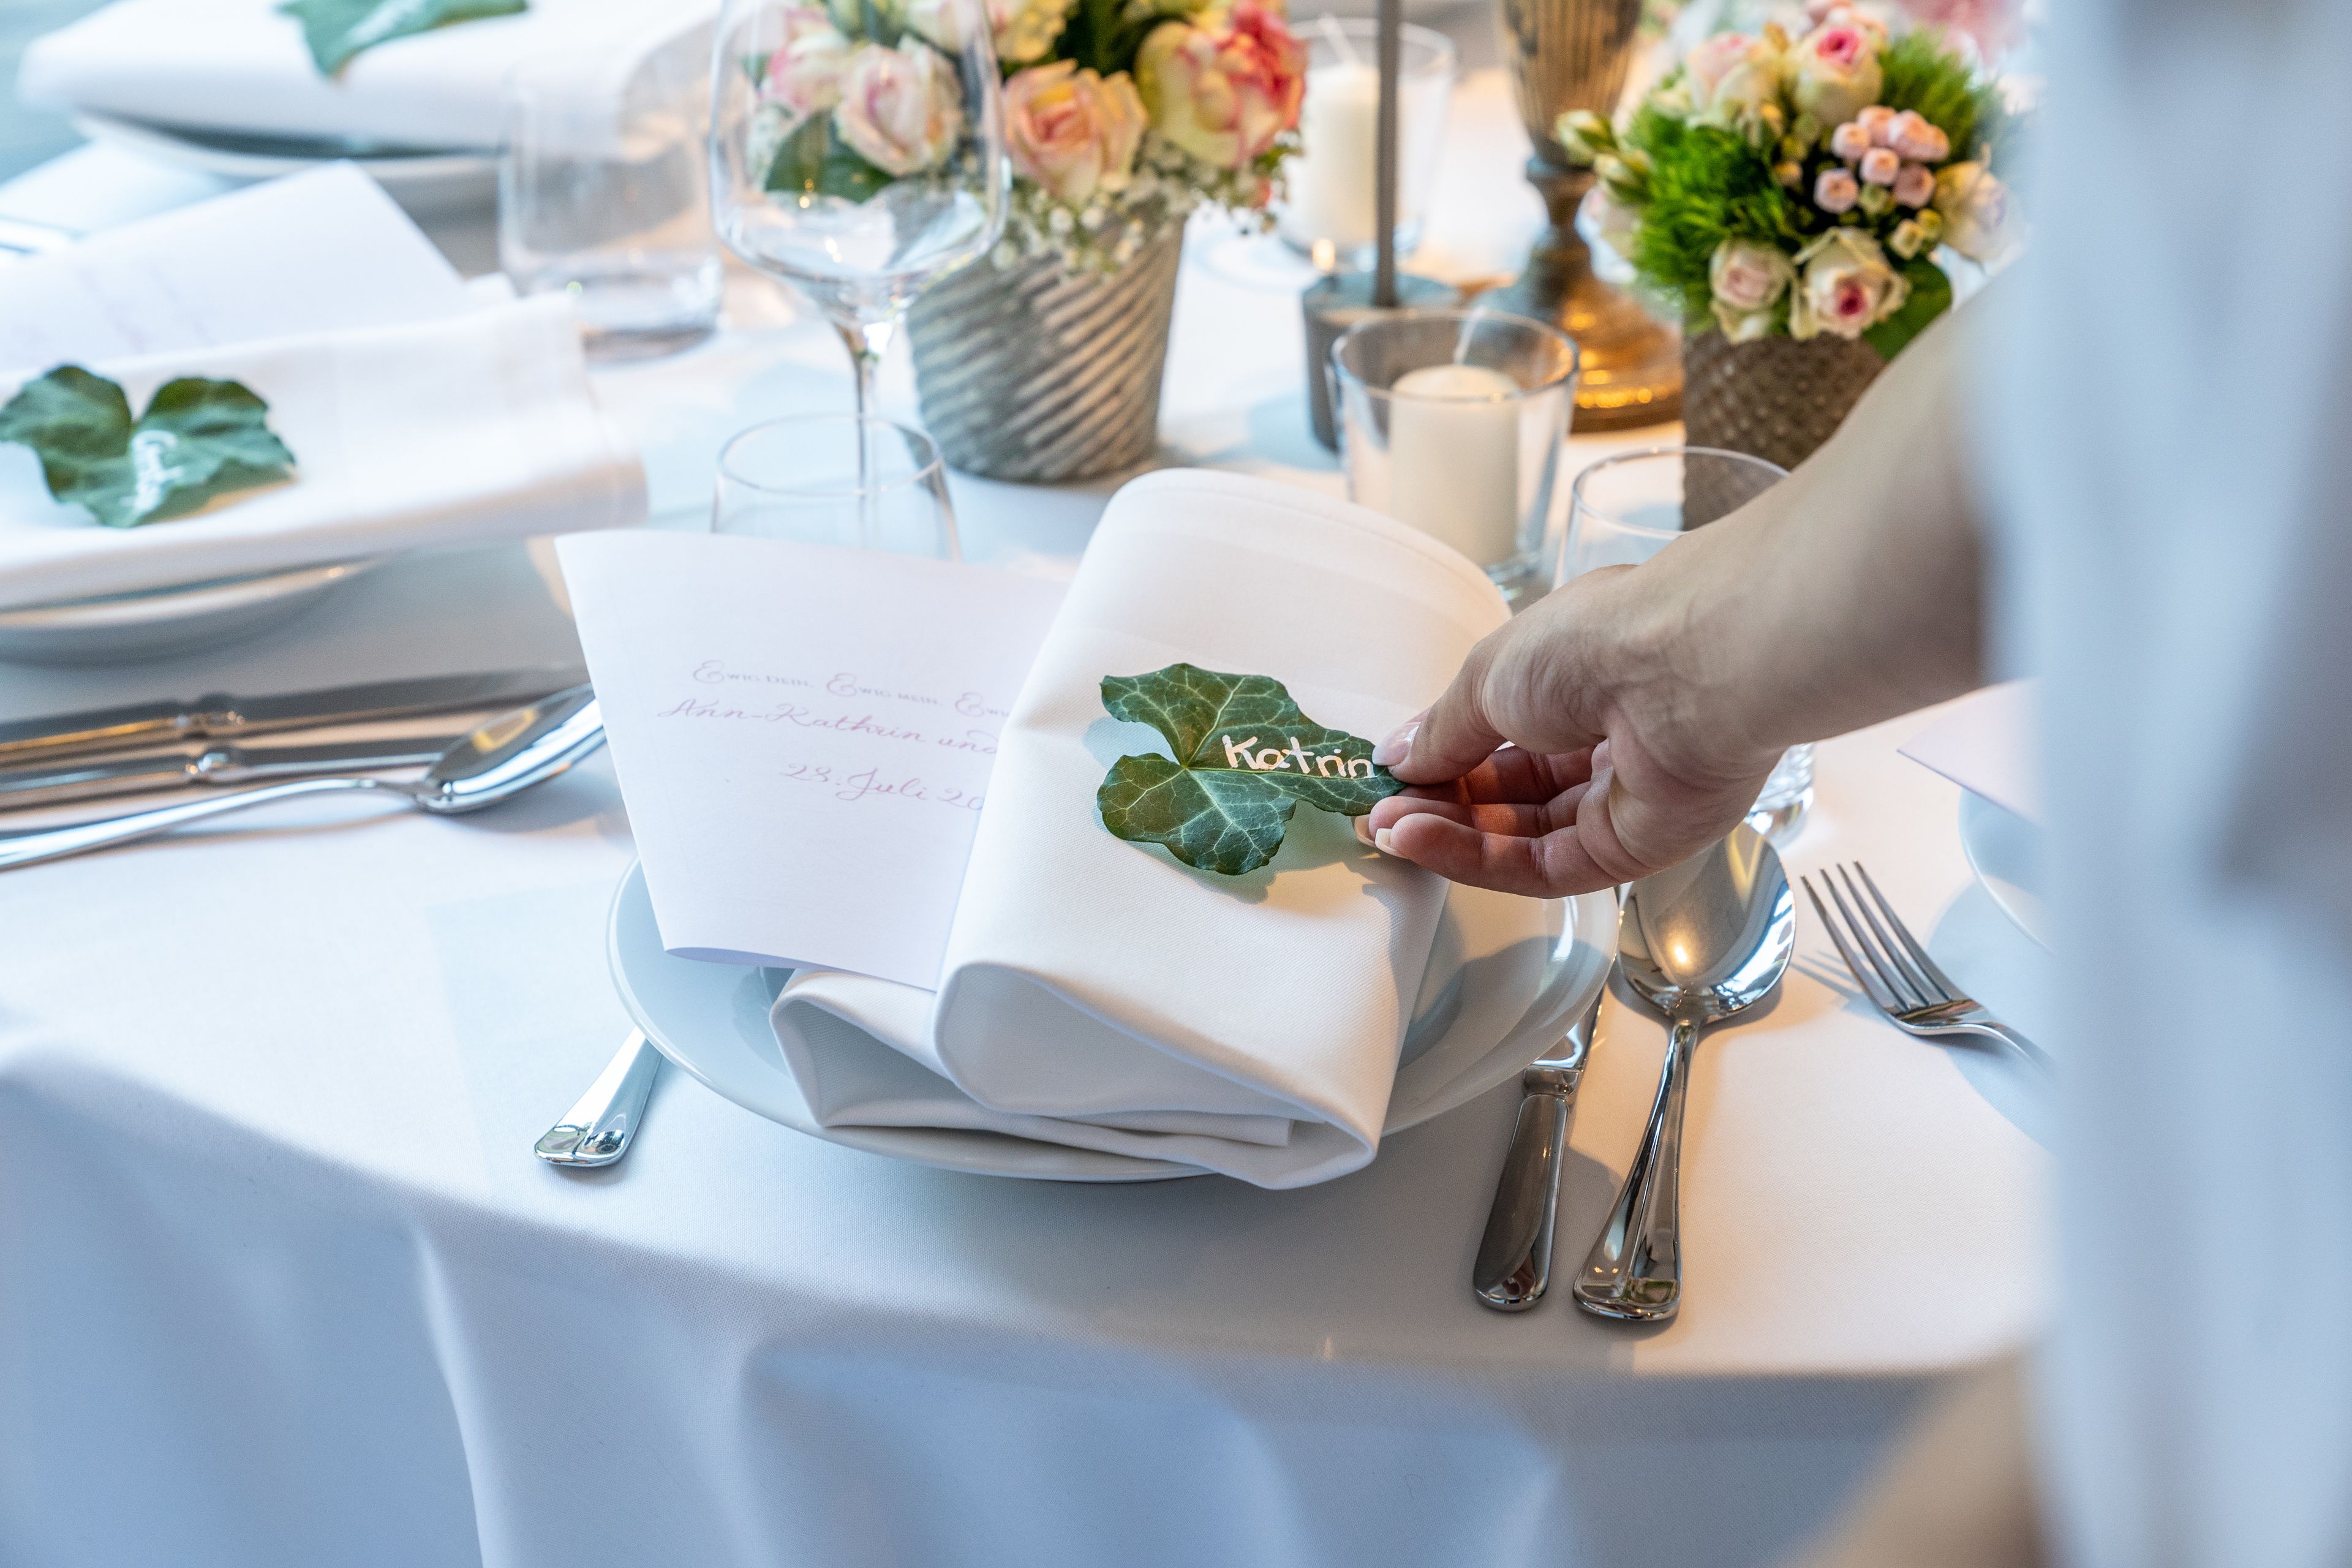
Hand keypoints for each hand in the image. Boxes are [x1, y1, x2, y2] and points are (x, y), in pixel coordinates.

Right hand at [1353, 565, 1782, 897]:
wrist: (1687, 673)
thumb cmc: (1596, 644)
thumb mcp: (1489, 675)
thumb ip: (1444, 729)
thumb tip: (1399, 759)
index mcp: (1580, 676)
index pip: (1502, 732)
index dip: (1444, 757)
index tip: (1389, 776)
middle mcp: (1606, 735)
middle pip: (1510, 790)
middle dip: (1440, 801)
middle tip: (1379, 812)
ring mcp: (1622, 797)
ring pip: (1522, 834)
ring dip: (1449, 833)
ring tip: (1389, 828)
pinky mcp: (1633, 850)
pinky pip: (1544, 866)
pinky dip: (1479, 858)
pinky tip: (1422, 842)